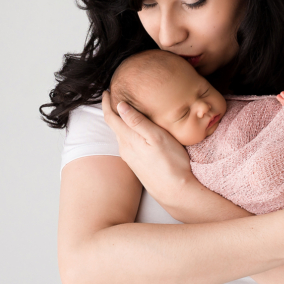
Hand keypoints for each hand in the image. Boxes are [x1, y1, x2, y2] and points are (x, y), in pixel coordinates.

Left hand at [101, 90, 193, 205]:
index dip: (107, 103)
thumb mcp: (156, 137)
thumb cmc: (171, 163)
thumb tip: (120, 105)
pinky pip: (127, 143)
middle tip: (115, 96)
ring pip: (120, 135)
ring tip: (125, 110)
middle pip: (114, 125)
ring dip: (120, 121)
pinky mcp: (137, 165)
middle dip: (113, 110)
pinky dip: (127, 132)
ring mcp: (130, 158)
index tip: (107, 91)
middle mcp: (125, 149)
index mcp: (128, 139)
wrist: (175, 192)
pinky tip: (135, 131)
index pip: (111, 117)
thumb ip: (138, 121)